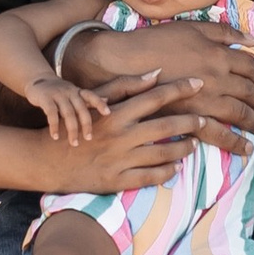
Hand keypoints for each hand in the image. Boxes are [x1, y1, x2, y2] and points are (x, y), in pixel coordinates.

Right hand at [22, 75, 110, 146]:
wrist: (37, 79)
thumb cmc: (59, 90)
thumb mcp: (74, 92)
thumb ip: (88, 98)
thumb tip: (107, 99)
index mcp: (77, 91)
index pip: (91, 95)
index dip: (99, 103)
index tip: (108, 113)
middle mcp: (69, 91)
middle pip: (80, 108)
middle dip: (86, 124)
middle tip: (88, 139)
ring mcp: (57, 94)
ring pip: (68, 113)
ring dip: (71, 129)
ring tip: (74, 143)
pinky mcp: (45, 98)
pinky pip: (51, 113)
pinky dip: (54, 126)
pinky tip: (55, 136)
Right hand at [57, 74, 198, 203]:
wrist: (48, 160)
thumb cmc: (76, 127)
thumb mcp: (94, 102)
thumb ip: (124, 86)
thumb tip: (156, 73)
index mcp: (116, 113)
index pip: (155, 97)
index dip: (180, 89)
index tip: (200, 83)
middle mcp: (121, 136)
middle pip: (166, 126)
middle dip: (191, 122)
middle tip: (206, 120)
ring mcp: (120, 160)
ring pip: (163, 154)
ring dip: (183, 148)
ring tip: (193, 144)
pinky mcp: (116, 181)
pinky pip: (150, 178)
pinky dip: (167, 172)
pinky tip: (176, 167)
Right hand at [68, 17, 253, 148]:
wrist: (122, 63)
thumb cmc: (156, 41)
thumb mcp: (192, 28)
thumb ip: (223, 32)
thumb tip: (251, 40)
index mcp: (218, 56)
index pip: (250, 69)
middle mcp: (216, 80)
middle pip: (248, 94)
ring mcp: (203, 102)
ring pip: (238, 117)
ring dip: (251, 125)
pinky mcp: (190, 118)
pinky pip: (218, 136)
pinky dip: (233, 143)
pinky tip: (242, 148)